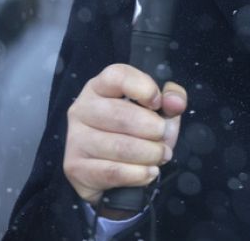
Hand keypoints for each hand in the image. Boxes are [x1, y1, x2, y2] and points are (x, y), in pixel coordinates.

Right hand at [62, 64, 186, 216]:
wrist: (117, 169)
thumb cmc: (140, 131)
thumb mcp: (160, 110)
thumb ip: (173, 99)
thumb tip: (175, 102)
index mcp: (101, 87)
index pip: (117, 76)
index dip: (143, 87)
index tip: (158, 103)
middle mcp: (82, 109)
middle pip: (119, 114)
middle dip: (153, 129)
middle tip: (164, 138)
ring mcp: (75, 138)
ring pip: (118, 146)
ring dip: (149, 154)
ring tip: (160, 156)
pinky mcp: (74, 167)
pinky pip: (111, 172)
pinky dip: (138, 174)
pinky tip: (149, 172)